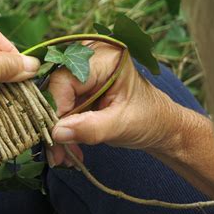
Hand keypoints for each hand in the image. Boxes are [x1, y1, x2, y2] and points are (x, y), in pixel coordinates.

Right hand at [46, 41, 179, 166]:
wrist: (160, 126)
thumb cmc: (149, 119)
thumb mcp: (121, 125)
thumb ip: (90, 128)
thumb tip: (57, 132)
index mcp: (106, 57)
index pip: (65, 78)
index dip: (56, 108)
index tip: (56, 137)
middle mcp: (89, 56)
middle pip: (55, 88)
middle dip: (54, 123)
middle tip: (57, 155)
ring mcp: (81, 70)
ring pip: (53, 100)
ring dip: (56, 130)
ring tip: (63, 157)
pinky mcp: (77, 85)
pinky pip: (59, 106)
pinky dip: (62, 128)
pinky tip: (68, 147)